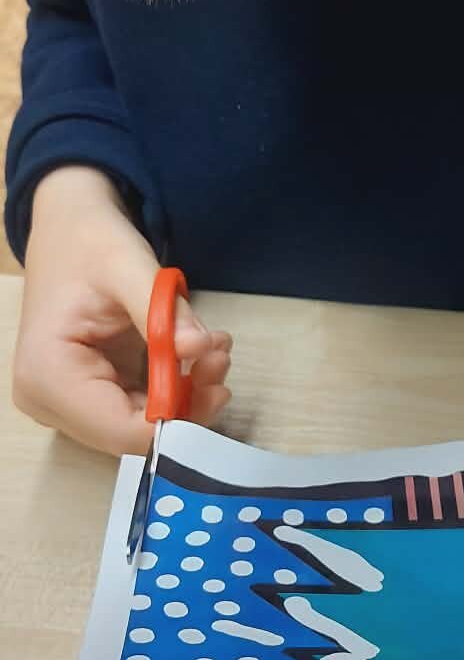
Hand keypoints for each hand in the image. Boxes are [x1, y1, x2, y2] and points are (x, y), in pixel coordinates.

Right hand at [13, 167, 231, 455]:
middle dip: (187, 402)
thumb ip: (165, 311)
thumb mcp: (127, 266)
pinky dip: (175, 386)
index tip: (218, 384)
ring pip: (143, 424)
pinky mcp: (90, 395)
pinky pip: (141, 406)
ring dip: (187, 393)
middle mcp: (51, 400)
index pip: (120, 429)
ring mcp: (69, 402)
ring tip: (215, 349)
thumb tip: (201, 350)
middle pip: (133, 433)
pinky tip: (198, 352)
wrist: (69, 226)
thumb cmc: (87, 241)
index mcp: (48, 376)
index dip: (175, 419)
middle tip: (220, 358)